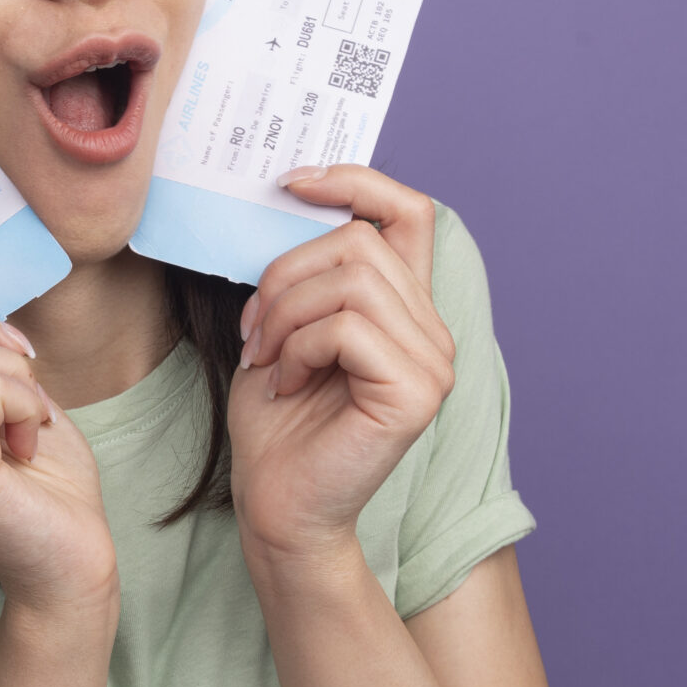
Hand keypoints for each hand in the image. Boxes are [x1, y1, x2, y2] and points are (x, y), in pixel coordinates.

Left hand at [229, 167, 456, 561]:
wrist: (276, 506)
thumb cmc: (275, 423)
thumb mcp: (283, 328)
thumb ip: (307, 274)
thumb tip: (292, 202)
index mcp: (404, 309)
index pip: (408, 212)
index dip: (356, 180)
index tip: (292, 184)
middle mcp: (431, 331)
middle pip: (360, 241)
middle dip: (286, 274)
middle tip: (255, 330)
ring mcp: (432, 363)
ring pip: (351, 280)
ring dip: (287, 313)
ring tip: (267, 358)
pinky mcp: (416, 393)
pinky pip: (347, 327)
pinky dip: (299, 349)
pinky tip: (287, 385)